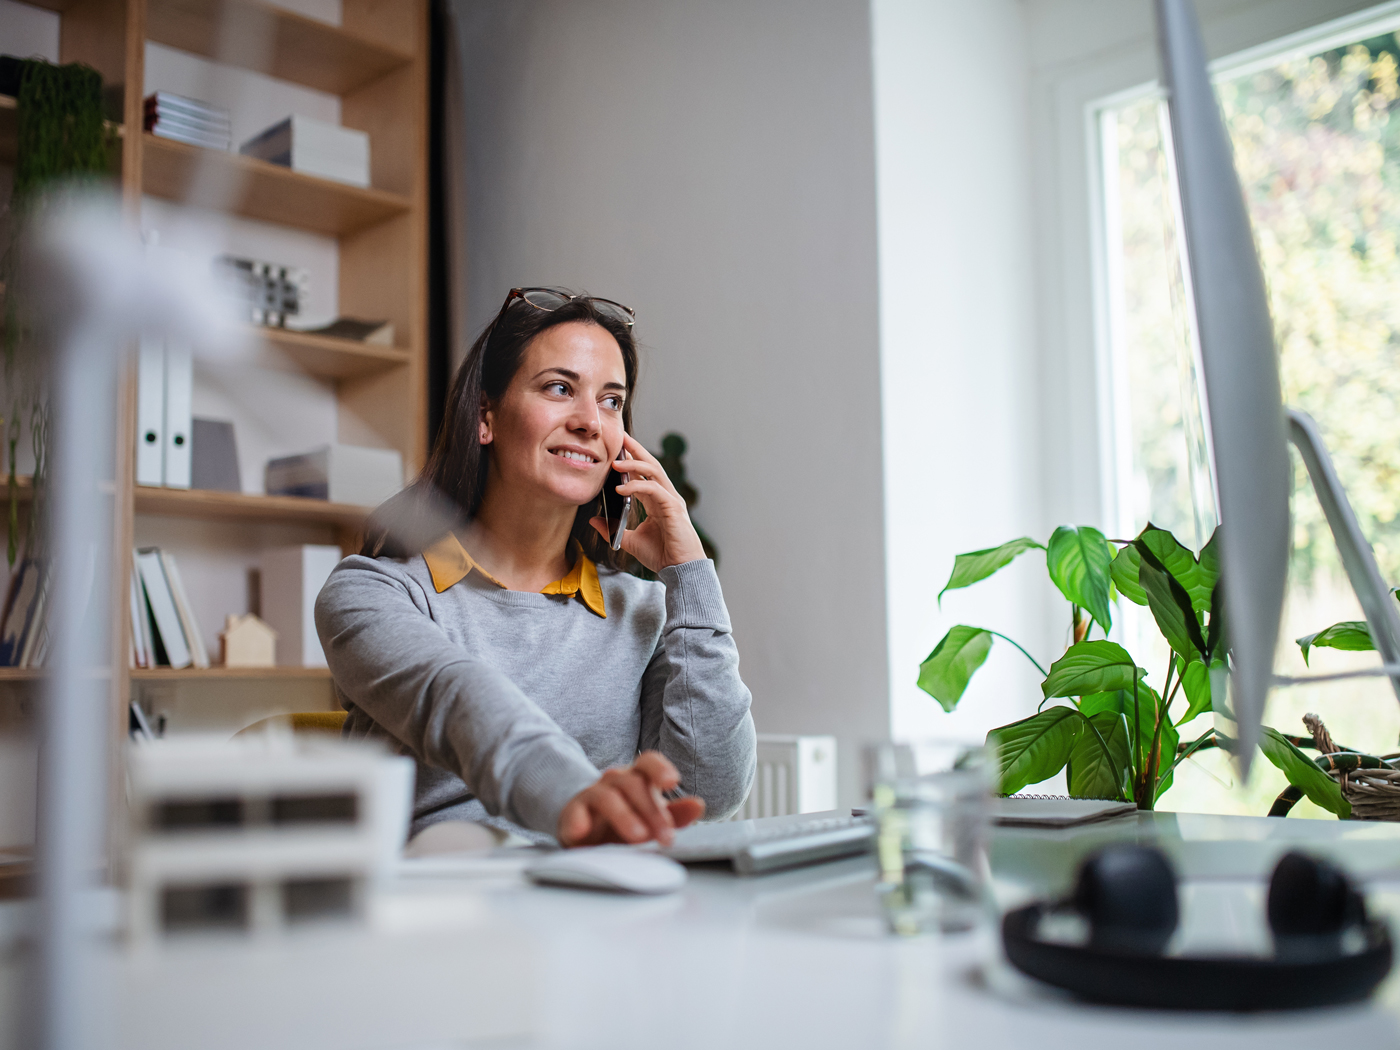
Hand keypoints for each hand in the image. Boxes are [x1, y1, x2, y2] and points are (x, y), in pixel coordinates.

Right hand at [556, 750, 705, 847]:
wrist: (585, 826)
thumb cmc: (625, 819)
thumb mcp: (651, 818)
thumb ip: (675, 814)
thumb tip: (698, 805)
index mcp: (637, 778)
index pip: (648, 762)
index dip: (660, 768)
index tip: (672, 782)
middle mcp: (614, 781)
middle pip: (633, 784)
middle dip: (652, 811)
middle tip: (666, 836)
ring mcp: (592, 795)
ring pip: (607, 797)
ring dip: (624, 816)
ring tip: (639, 836)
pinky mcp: (573, 814)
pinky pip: (575, 814)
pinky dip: (577, 822)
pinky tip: (581, 832)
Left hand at [589, 433, 706, 572]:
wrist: (679, 570)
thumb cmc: (661, 555)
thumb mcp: (629, 540)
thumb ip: (613, 529)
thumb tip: (593, 520)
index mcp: (657, 501)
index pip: (644, 473)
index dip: (631, 460)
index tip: (617, 448)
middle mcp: (666, 496)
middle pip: (651, 465)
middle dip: (636, 450)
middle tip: (621, 437)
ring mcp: (671, 500)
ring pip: (654, 472)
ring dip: (635, 464)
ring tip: (616, 460)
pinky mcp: (674, 508)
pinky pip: (654, 490)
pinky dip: (637, 486)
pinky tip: (621, 488)